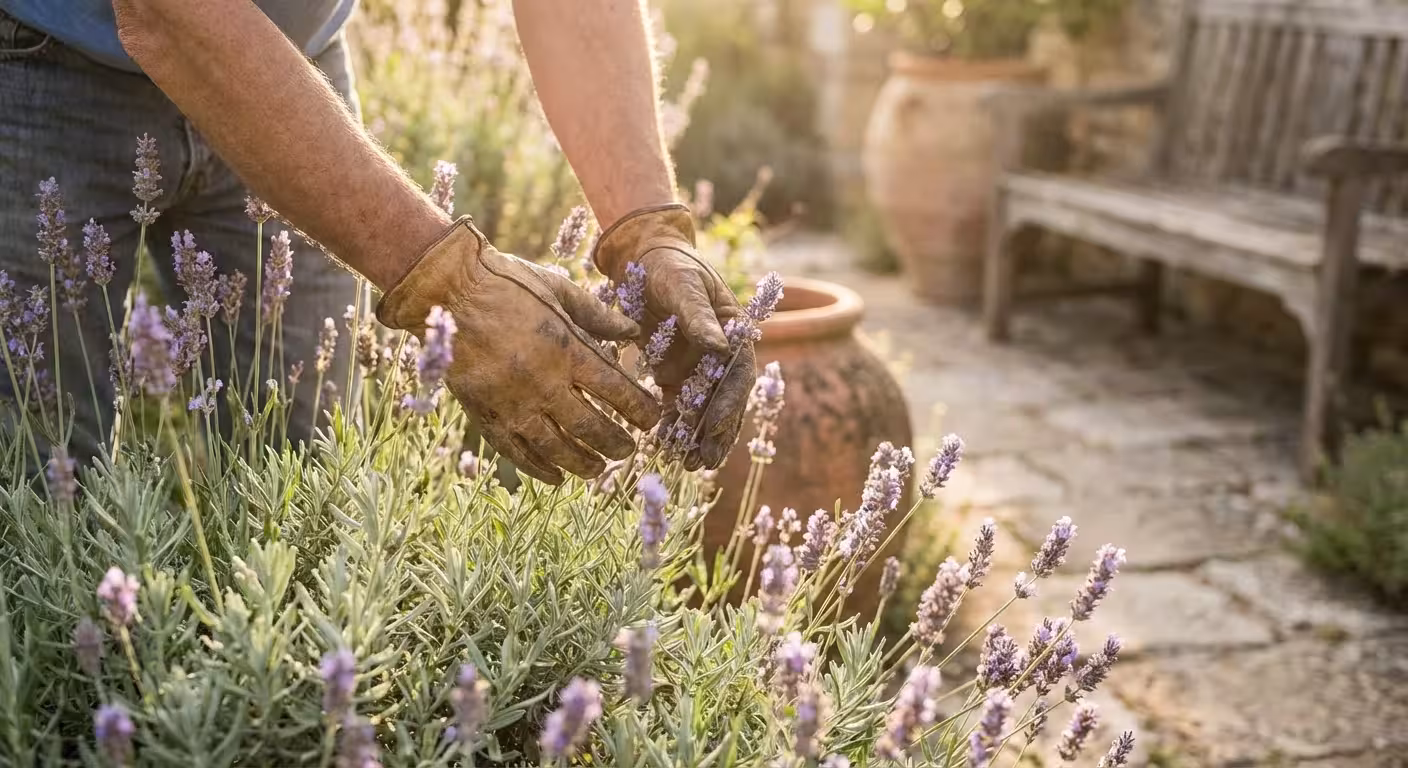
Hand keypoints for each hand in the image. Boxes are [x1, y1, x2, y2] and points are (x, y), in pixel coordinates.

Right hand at [378, 218, 660, 483]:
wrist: (445, 289)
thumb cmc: (506, 281)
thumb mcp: (559, 288)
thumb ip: (598, 316)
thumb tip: (634, 333)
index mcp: (567, 349)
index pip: (617, 392)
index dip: (640, 411)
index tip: (652, 421)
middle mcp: (544, 382)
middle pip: (591, 428)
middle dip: (616, 444)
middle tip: (628, 451)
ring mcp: (513, 403)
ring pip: (557, 448)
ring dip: (583, 463)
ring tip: (598, 470)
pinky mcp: (485, 413)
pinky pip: (517, 452)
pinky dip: (539, 468)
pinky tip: (556, 477)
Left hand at [593, 205, 754, 470]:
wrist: (644, 258)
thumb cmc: (669, 265)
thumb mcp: (683, 284)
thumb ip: (699, 315)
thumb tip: (719, 346)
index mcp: (735, 332)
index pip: (738, 374)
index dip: (730, 403)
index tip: (716, 427)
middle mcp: (721, 355)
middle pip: (724, 400)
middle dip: (716, 433)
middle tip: (703, 461)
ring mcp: (698, 368)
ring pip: (702, 409)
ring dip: (697, 437)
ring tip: (688, 465)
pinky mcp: (674, 375)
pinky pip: (676, 406)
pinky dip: (673, 427)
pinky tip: (665, 448)